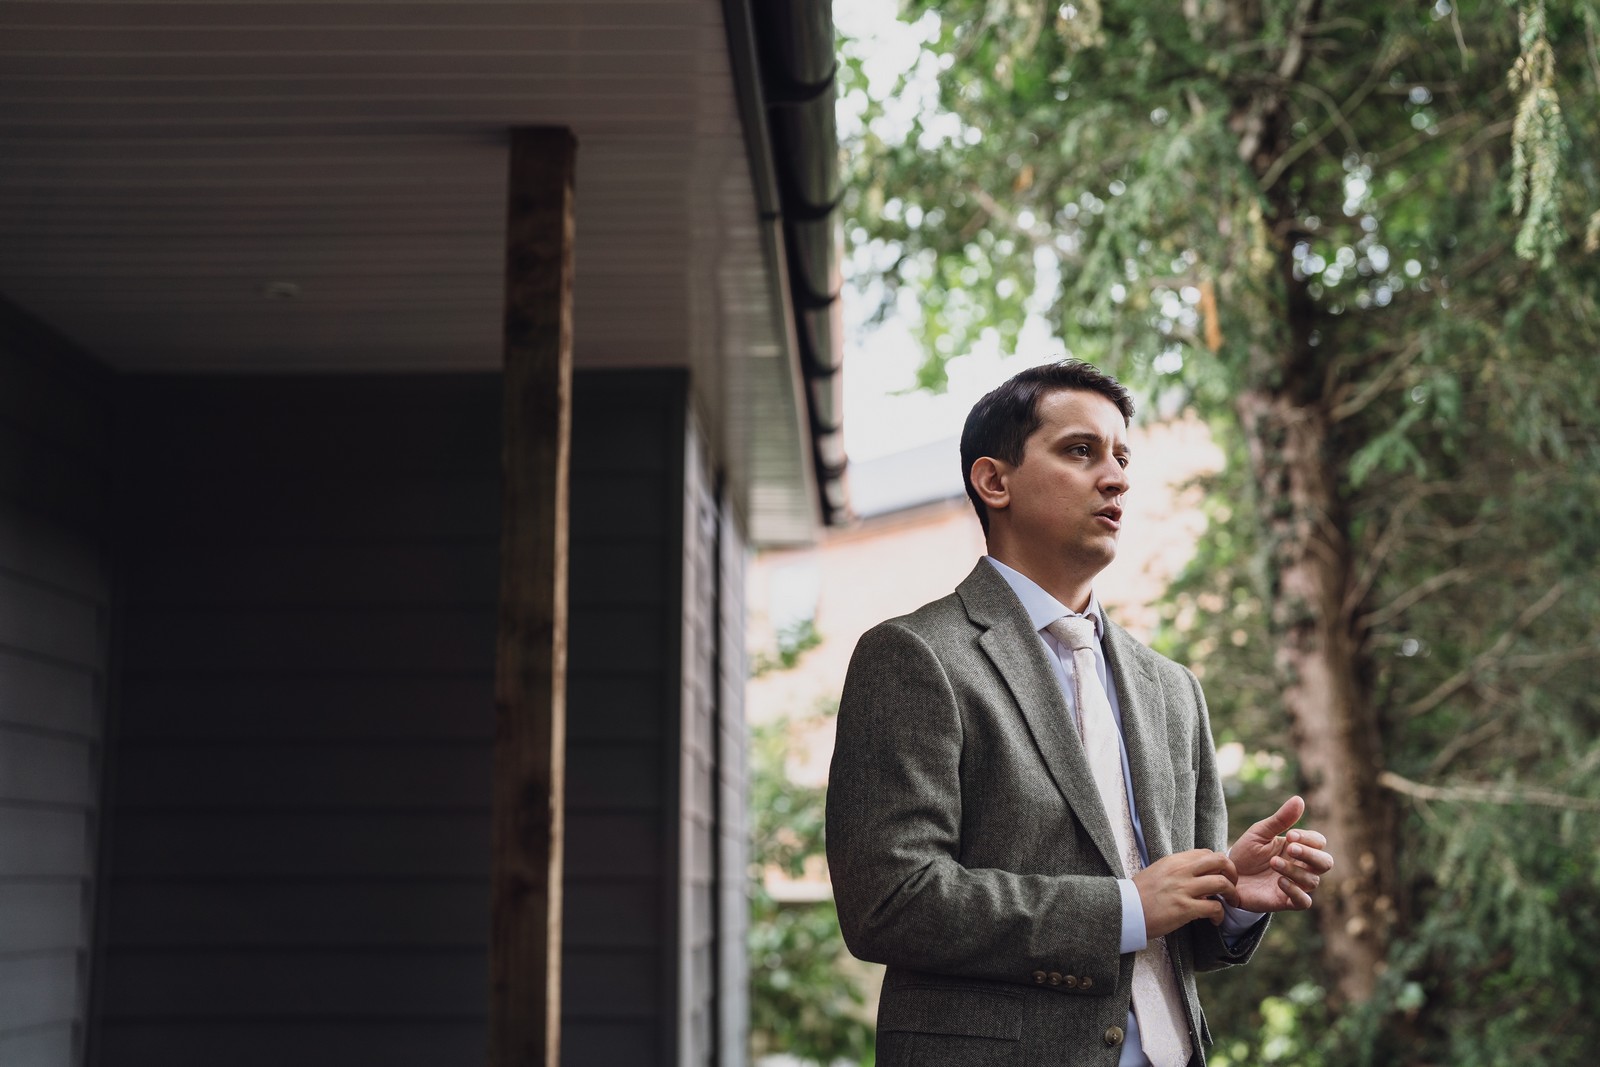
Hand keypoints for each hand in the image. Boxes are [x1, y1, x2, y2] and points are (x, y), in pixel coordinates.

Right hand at [1134, 848, 1238, 938]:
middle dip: (1232, 873)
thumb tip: (1194, 873)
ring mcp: (1183, 889)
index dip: (1218, 864)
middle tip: (1232, 886)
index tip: (1219, 876)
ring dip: (1232, 894)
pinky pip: (1214, 907)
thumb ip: (1176, 870)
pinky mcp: (1184, 908)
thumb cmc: (1139, 895)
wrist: (1124, 911)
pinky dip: (1220, 915)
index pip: (1207, 853)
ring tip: (1230, 903)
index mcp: (1174, 860)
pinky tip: (1215, 920)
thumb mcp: (1157, 872)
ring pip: (1222, 883)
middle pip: (1220, 861)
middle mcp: (1180, 871)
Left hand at [1227, 796, 1333, 912]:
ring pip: (1313, 881)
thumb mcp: (1259, 833)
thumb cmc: (1246, 853)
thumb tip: (1299, 799)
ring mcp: (1295, 885)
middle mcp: (1301, 867)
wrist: (1227, 876)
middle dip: (1310, 855)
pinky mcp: (1285, 901)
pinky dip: (1296, 892)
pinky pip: (1304, 902)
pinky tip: (1280, 882)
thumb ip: (1280, 819)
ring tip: (1273, 863)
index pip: (1319, 842)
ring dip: (1294, 870)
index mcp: (1298, 848)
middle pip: (1325, 863)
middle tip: (1290, 848)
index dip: (1309, 839)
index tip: (1291, 835)